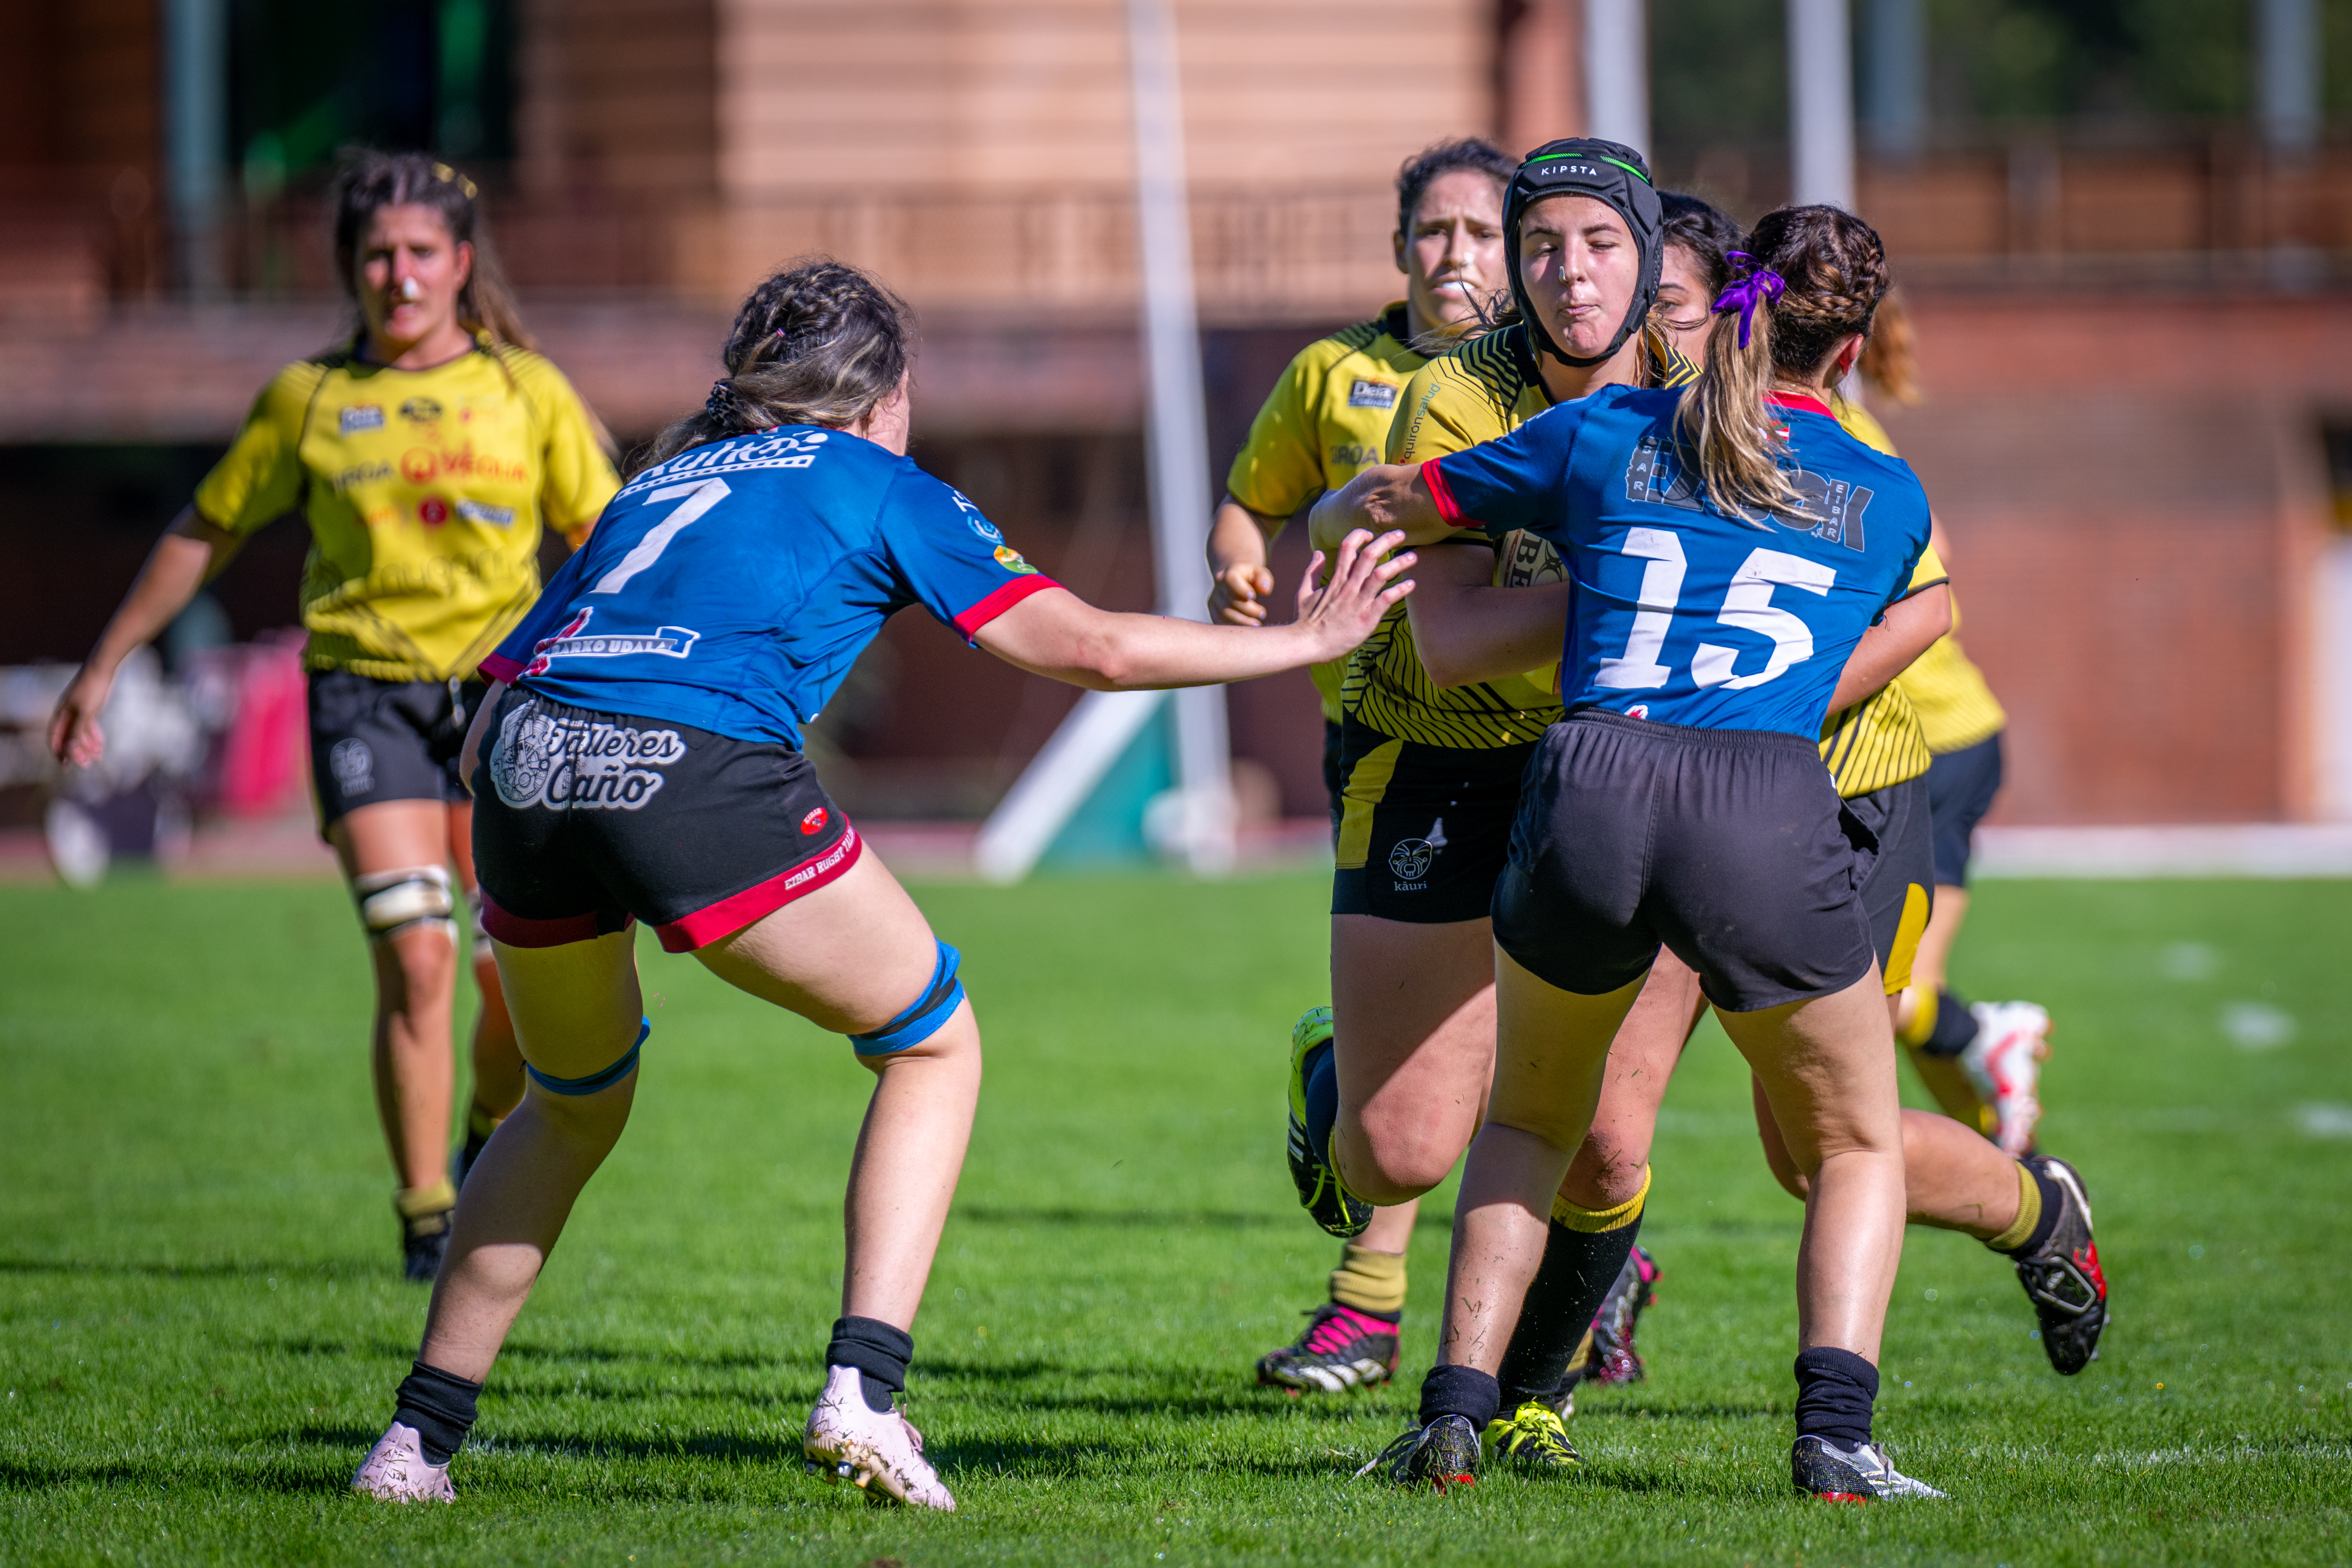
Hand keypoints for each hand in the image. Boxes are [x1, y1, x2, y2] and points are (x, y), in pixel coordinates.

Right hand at [47, 665, 113, 768]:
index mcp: (60, 714)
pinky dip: (94, 736)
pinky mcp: (89, 708)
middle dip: (76, 752)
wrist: (102, 669)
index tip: (66, 766)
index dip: (59, 752)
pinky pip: (89, 726)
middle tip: (86, 765)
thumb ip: (77, 731)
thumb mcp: (85, 712)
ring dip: (87, 746)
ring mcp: (77, 711)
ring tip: (97, 758)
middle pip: (68, 737)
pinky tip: (101, 746)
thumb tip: (69, 750)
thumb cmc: (91, 689)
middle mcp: (66, 714)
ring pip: (80, 733)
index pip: (55, 738)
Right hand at [1208, 562, 1275, 625]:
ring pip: (1225, 613)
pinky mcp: (1213, 608)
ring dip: (1242, 622)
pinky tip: (1245, 627)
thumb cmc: (1250, 576)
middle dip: (1248, 610)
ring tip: (1256, 624)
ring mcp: (1214, 598)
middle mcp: (1219, 586)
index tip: (1253, 596)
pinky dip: (1232, 626)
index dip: (1240, 589)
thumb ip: (1264, 579)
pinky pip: (1219, 621)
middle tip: (1262, 614)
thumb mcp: (1260, 572)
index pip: (1231, 580)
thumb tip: (1265, 590)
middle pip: (1231, 600)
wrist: (1233, 577)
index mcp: (1229, 573)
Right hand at [1291, 529, 1414, 661]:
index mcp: (1335, 580)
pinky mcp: (1366, 618)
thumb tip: (1318, 552)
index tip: (1370, 534)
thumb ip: (1312, 571)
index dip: (1360, 536)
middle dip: (1386, 541)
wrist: (1306, 644)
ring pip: (1380, 575)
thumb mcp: (1303, 593)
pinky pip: (1386, 600)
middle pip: (1368, 556)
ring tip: (1412, 557)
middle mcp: (1348, 587)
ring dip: (1398, 563)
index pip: (1348, 548)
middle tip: (1400, 534)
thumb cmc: (1305, 622)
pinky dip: (1400, 590)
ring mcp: (1358, 602)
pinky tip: (1411, 584)